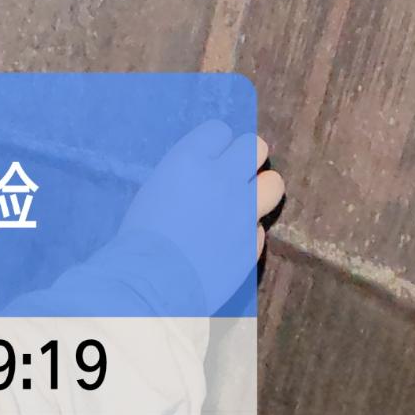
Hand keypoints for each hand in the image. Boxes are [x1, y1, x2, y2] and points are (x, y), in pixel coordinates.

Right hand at [121, 122, 286, 307]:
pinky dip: (247, 233)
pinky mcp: (252, 242)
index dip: (215, 144)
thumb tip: (203, 176)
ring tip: (243, 204)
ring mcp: (243, 210)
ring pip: (274, 183)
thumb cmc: (140, 238)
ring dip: (260, 190)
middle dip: (245, 160)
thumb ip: (185, 176)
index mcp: (190, 160)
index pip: (219, 130)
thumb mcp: (155, 191)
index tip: (209, 158)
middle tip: (232, 177)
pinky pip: (259, 228)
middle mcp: (223, 177)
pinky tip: (229, 244)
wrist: (152, 284)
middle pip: (254, 147)